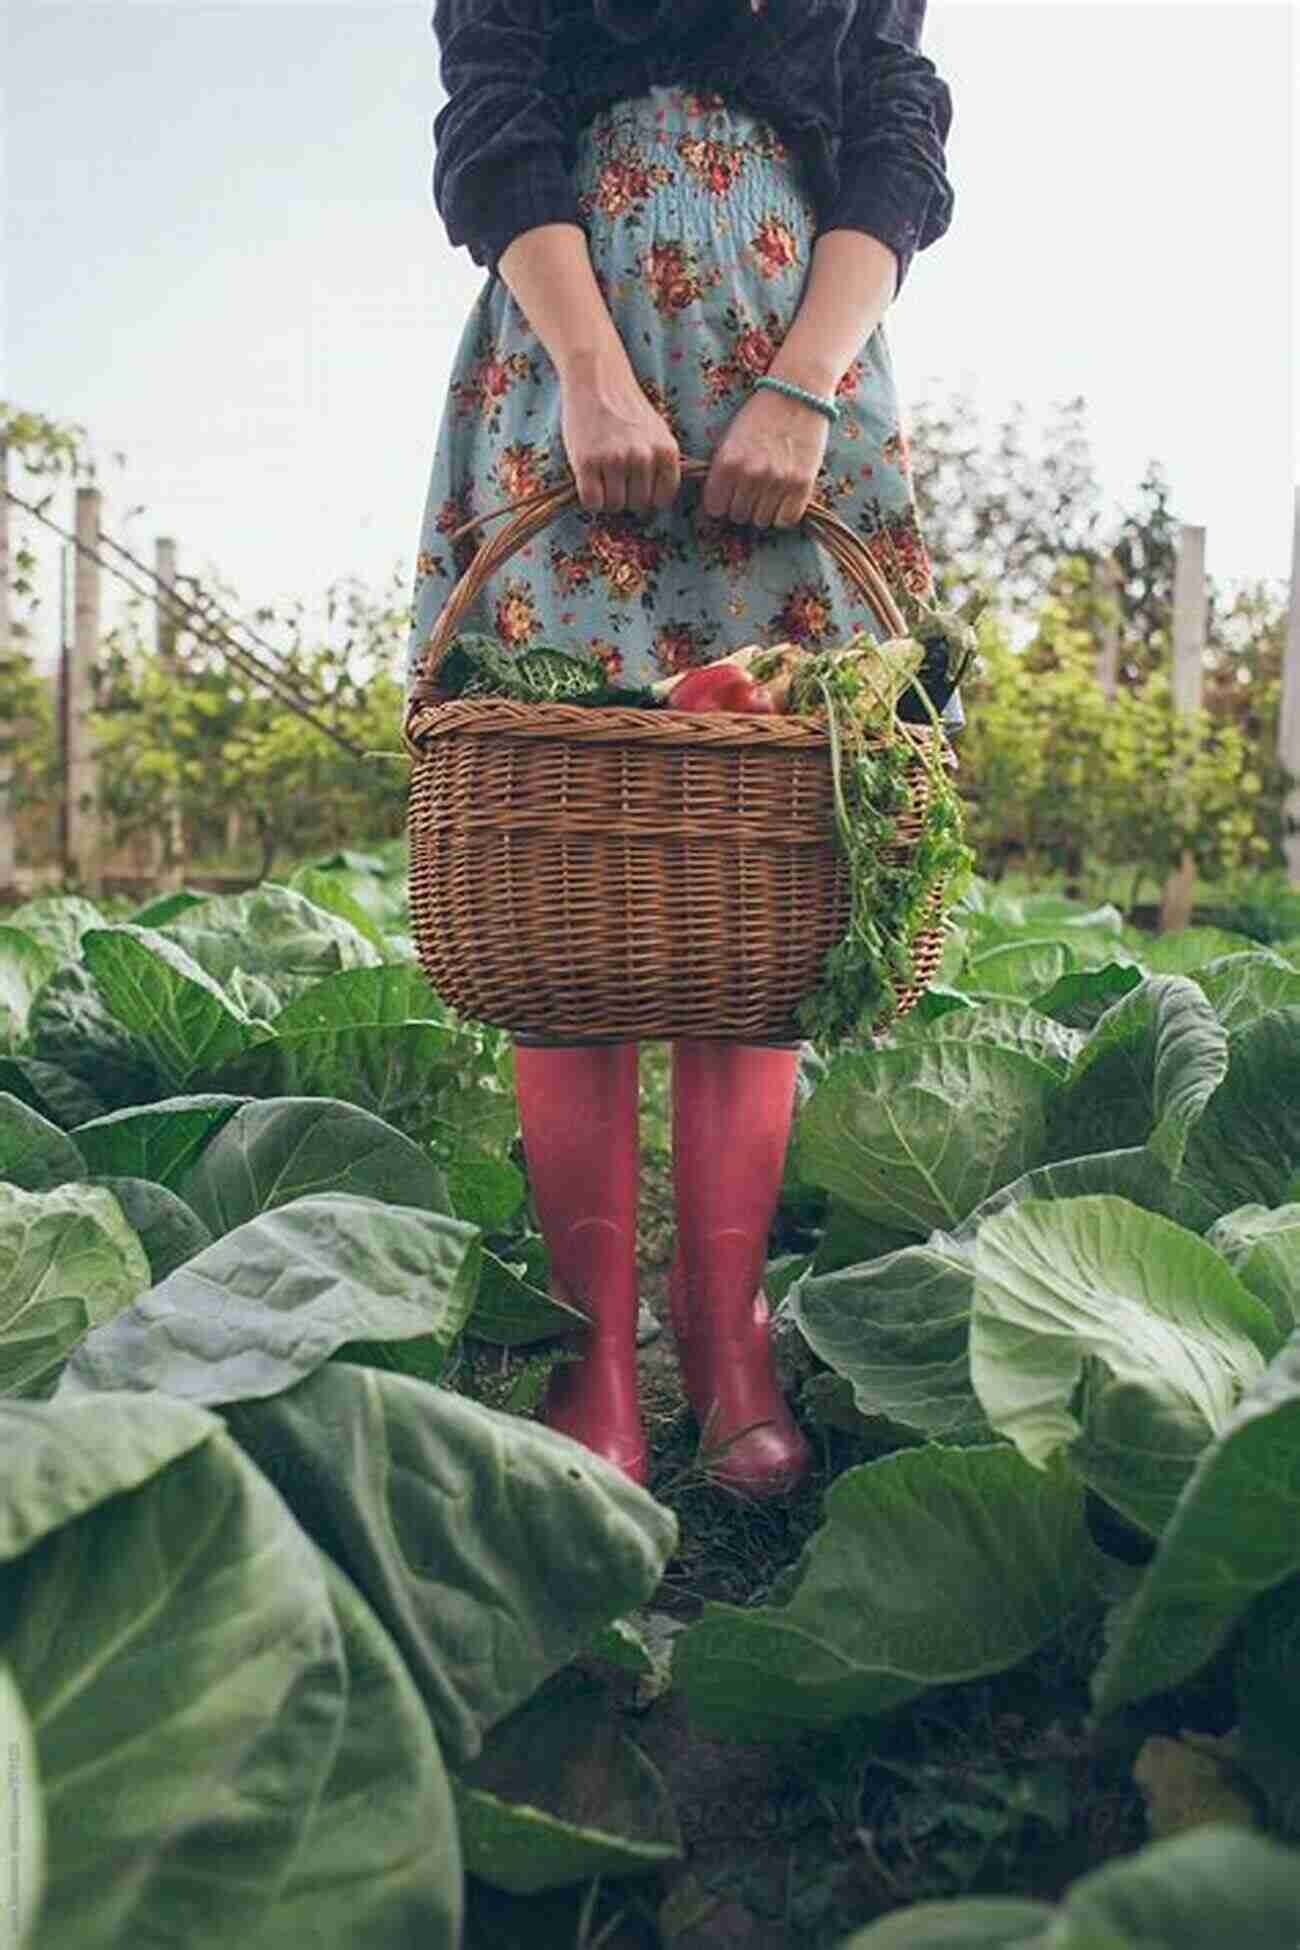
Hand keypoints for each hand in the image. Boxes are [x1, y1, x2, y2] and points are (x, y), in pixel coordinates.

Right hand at [559, 352, 680, 515]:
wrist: (596, 379)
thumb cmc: (627, 409)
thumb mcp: (658, 433)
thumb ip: (662, 464)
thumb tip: (657, 504)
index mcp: (666, 451)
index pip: (663, 500)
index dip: (649, 498)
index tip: (638, 486)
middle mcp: (643, 457)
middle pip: (638, 505)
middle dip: (628, 497)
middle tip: (617, 478)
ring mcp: (614, 460)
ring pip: (615, 506)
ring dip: (608, 499)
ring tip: (603, 476)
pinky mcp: (586, 462)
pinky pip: (592, 503)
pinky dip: (591, 499)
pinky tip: (590, 480)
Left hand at [698, 383, 830, 528]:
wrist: (798, 393)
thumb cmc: (759, 416)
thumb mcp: (729, 439)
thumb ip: (721, 472)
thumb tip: (716, 508)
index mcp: (727, 462)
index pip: (715, 508)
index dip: (722, 502)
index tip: (729, 494)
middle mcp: (750, 474)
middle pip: (739, 516)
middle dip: (744, 505)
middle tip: (753, 487)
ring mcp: (777, 481)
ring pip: (762, 520)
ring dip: (764, 509)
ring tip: (770, 487)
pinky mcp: (802, 485)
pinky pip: (786, 519)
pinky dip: (784, 512)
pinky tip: (784, 495)